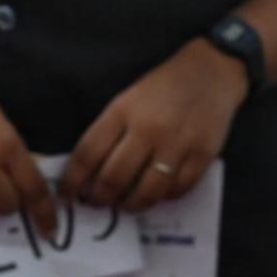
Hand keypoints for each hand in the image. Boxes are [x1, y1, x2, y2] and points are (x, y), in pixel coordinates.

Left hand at [60, 40, 247, 211]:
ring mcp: (176, 145)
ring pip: (146, 192)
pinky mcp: (202, 157)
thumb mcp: (127, 100)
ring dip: (130, 204)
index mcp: (122, 111)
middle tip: (96, 202)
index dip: (72, 181)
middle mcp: (147, 130)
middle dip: (99, 198)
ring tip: (125, 204)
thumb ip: (110, 132)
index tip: (66, 195)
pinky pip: (177, 191)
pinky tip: (156, 194)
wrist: (211, 72)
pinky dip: (163, 198)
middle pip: (114, 179)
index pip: (88, 154)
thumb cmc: (163, 87)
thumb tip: (91, 172)